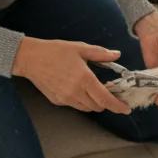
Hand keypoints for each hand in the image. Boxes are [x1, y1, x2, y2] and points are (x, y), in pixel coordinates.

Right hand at [12, 38, 131, 113]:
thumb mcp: (80, 48)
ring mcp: (65, 98)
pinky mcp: (57, 101)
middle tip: (107, 92)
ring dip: (93, 102)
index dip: (118, 106)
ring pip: (86, 108)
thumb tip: (116, 55)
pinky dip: (80, 100)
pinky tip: (76, 88)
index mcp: (84, 79)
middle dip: (105, 102)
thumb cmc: (55, 51)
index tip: (127, 109)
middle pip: (97, 106)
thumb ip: (100, 54)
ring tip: (91, 89)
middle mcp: (75, 92)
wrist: (30, 58)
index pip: (105, 99)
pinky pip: (74, 105)